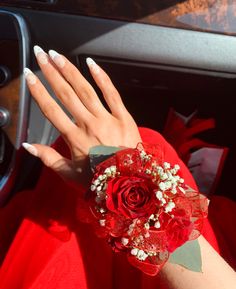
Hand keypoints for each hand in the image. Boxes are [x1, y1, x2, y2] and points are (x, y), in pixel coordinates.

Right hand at [23, 46, 140, 185]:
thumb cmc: (99, 178)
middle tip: (41, 54)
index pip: (51, 110)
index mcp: (74, 139)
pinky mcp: (124, 117)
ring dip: (70, 71)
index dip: (38, 91)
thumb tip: (28, 146)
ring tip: (58, 56)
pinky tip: (91, 63)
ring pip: (85, 90)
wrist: (129, 180)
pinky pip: (112, 93)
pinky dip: (102, 78)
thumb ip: (49, 159)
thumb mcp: (70, 174)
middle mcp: (89, 125)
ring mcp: (107, 119)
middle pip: (66, 94)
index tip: (29, 76)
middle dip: (51, 72)